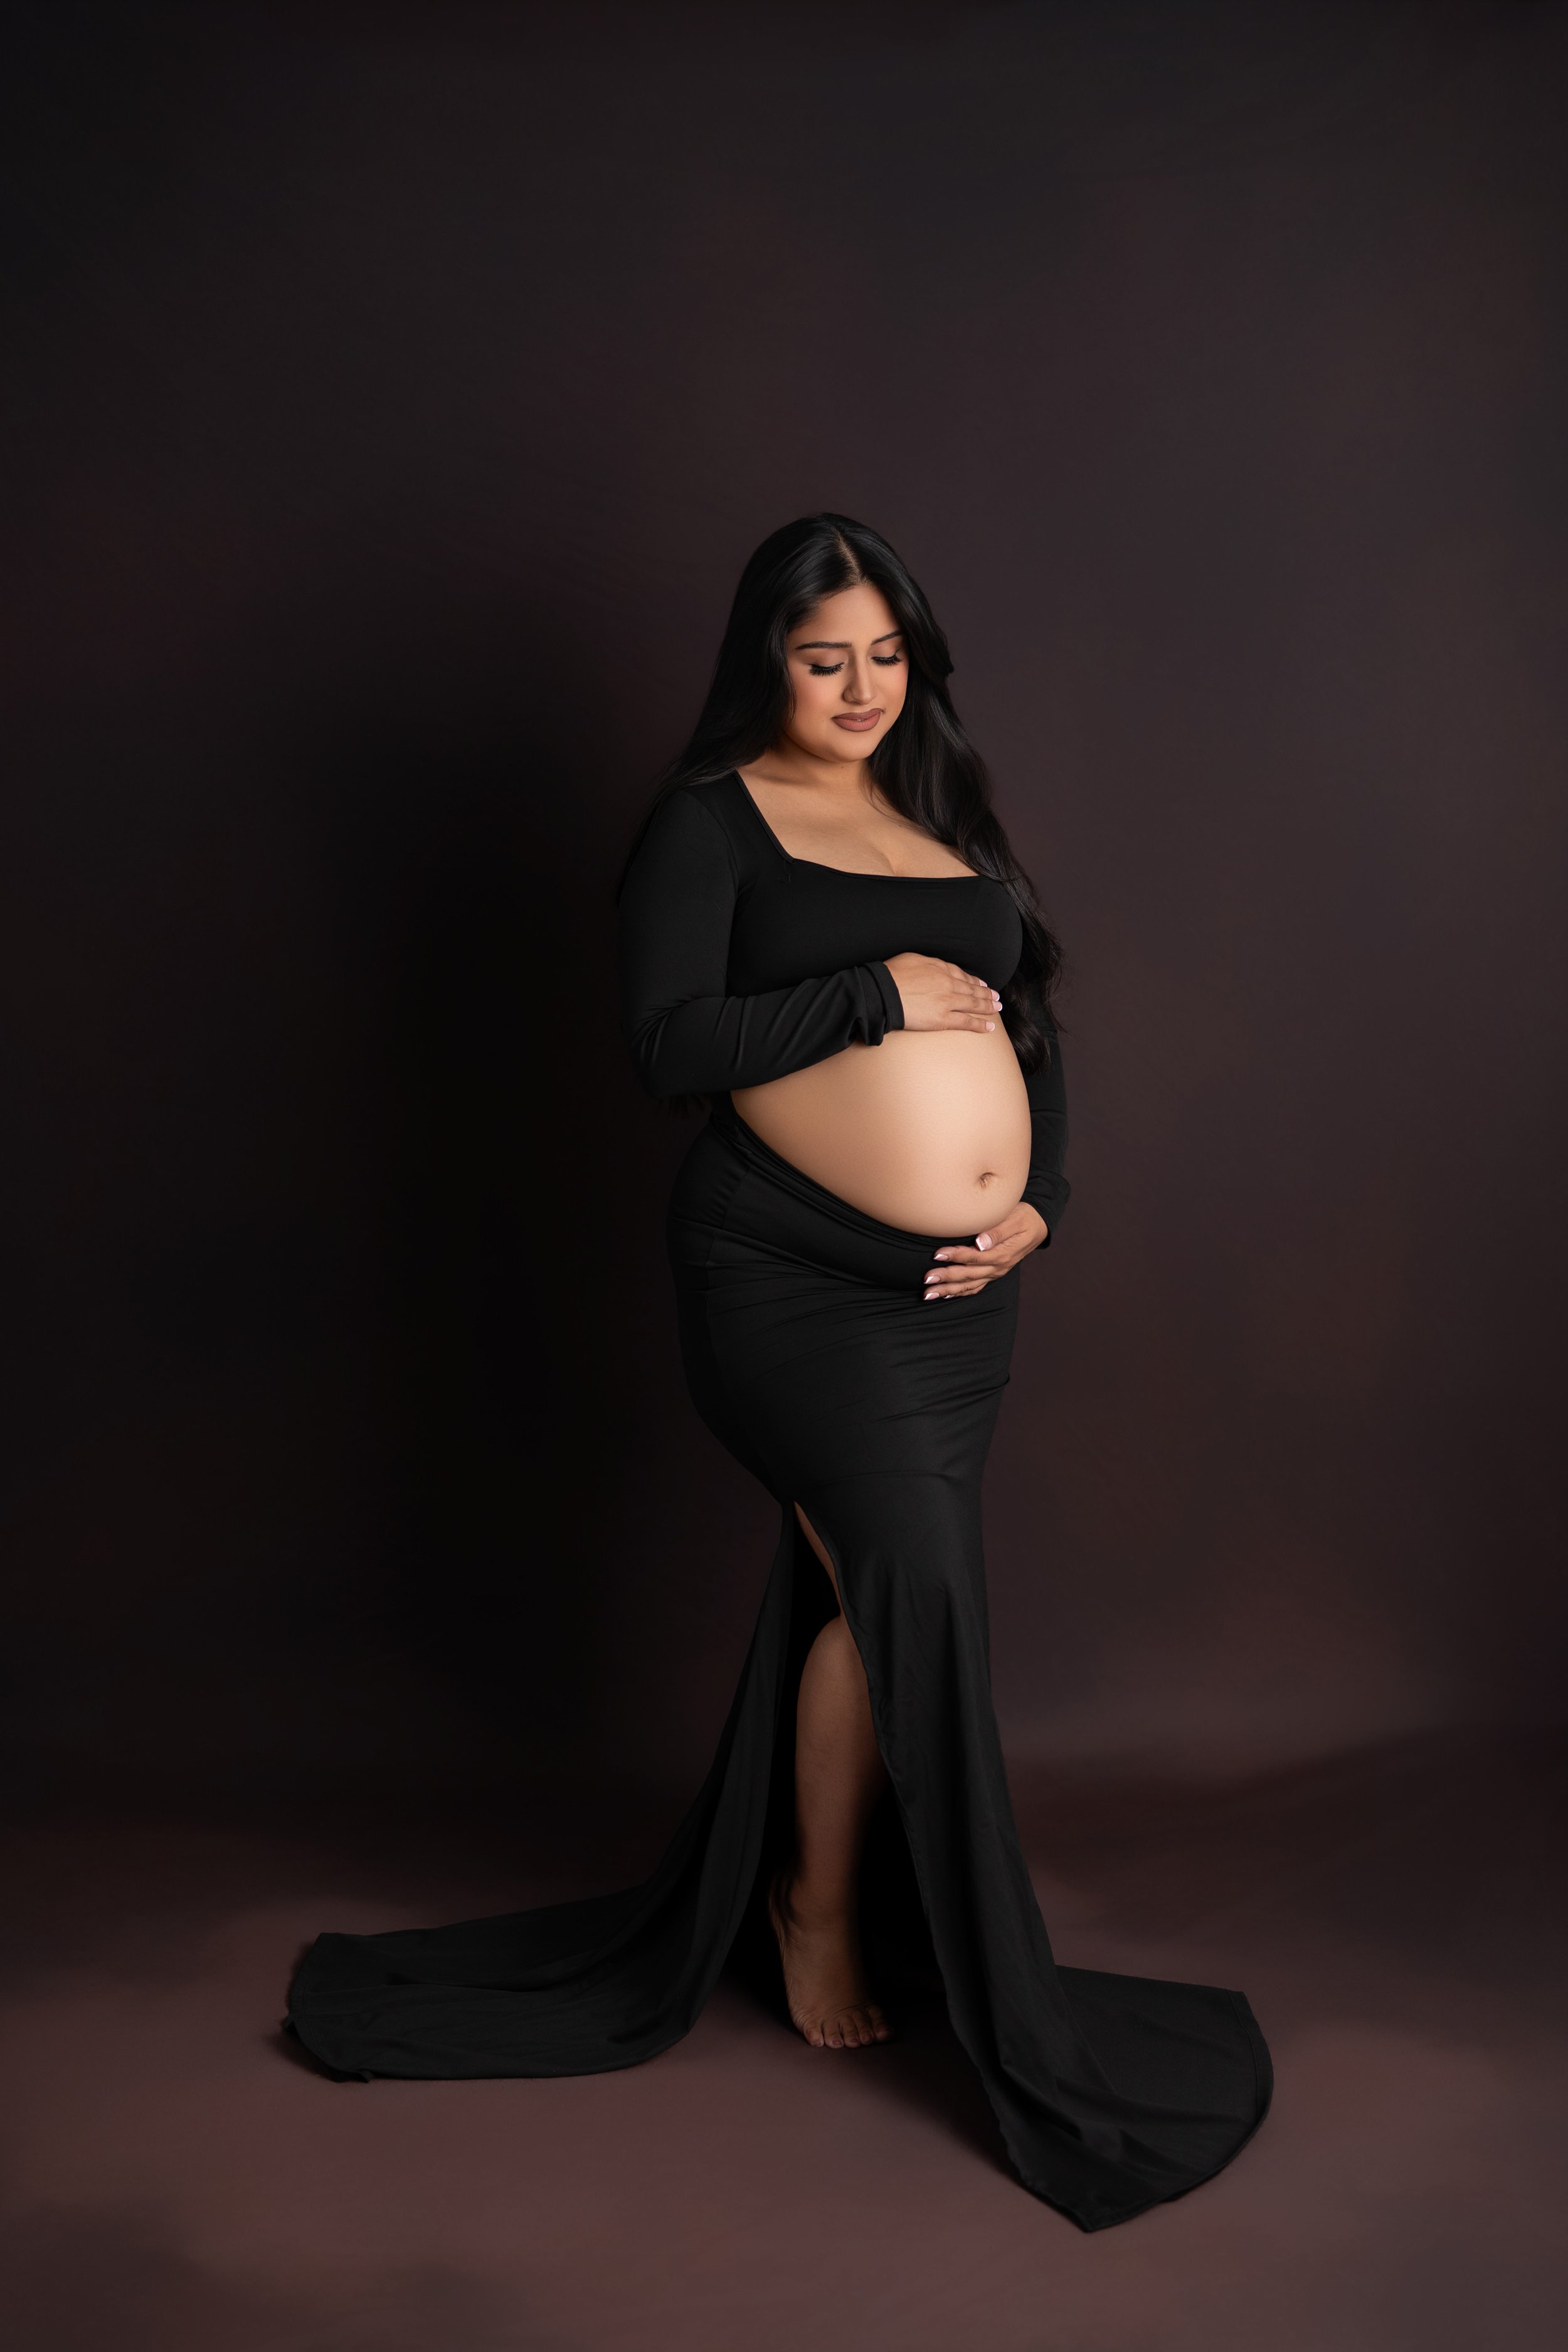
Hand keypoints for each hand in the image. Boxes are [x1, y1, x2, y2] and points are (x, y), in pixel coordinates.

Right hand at [883, 952, 1000, 1032]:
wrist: (885, 992)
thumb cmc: (892, 975)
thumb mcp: (912, 958)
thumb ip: (927, 963)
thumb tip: (932, 967)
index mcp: (940, 968)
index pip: (961, 975)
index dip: (973, 980)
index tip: (981, 983)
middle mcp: (948, 984)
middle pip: (971, 989)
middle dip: (986, 993)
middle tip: (996, 997)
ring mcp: (947, 1001)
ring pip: (973, 1004)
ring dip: (988, 1007)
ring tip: (997, 1009)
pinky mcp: (943, 1019)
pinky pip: (966, 1022)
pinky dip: (980, 1024)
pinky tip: (989, 1027)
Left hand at [923, 1202, 1047, 1298]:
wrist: (1037, 1227)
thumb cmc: (1024, 1217)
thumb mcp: (1014, 1218)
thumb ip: (997, 1231)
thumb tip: (980, 1243)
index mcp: (1002, 1253)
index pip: (975, 1256)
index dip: (956, 1256)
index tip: (937, 1254)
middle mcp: (998, 1267)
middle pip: (968, 1275)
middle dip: (946, 1278)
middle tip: (926, 1279)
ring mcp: (995, 1273)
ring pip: (969, 1285)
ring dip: (948, 1290)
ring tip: (928, 1293)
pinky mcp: (992, 1274)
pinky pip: (975, 1287)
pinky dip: (960, 1293)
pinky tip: (945, 1295)